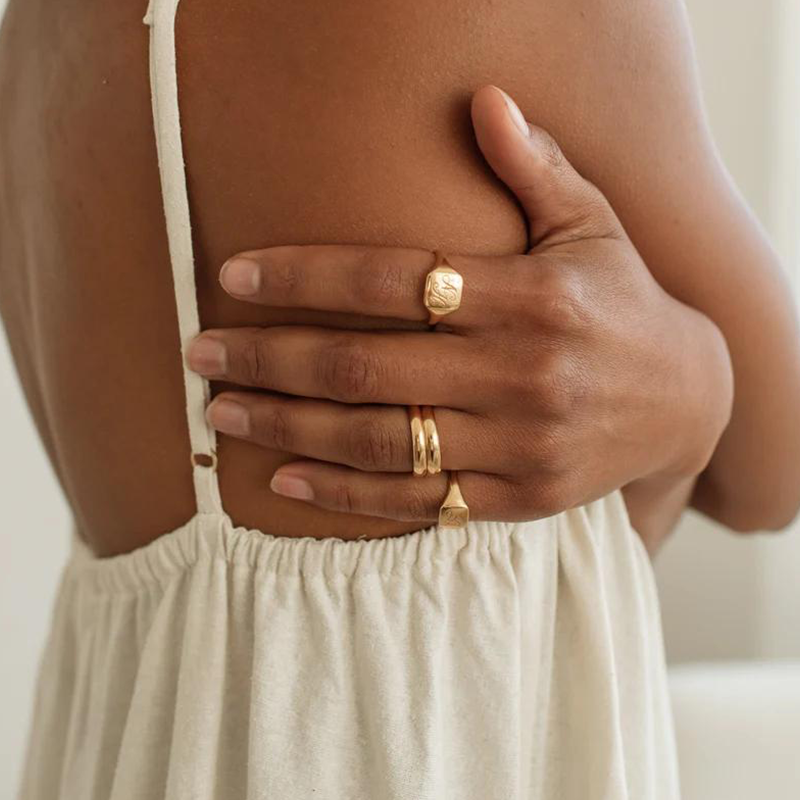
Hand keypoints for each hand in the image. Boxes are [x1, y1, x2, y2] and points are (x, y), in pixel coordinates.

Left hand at [187, 85, 730, 524]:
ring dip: (287, 427)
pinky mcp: (518, 499)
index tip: (234, 277)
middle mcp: (521, 373)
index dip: (304, 278)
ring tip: (221, 414)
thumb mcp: (593, 226)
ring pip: (378, 439)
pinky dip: (344, 497)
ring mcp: (518, 445)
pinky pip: (416, 501)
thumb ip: (536, 167)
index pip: (393, 279)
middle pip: (366, 366)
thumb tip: (482, 98)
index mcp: (531, 296)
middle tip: (199, 354)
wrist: (688, 401)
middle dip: (269, 359)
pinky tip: (284, 480)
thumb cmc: (624, 302)